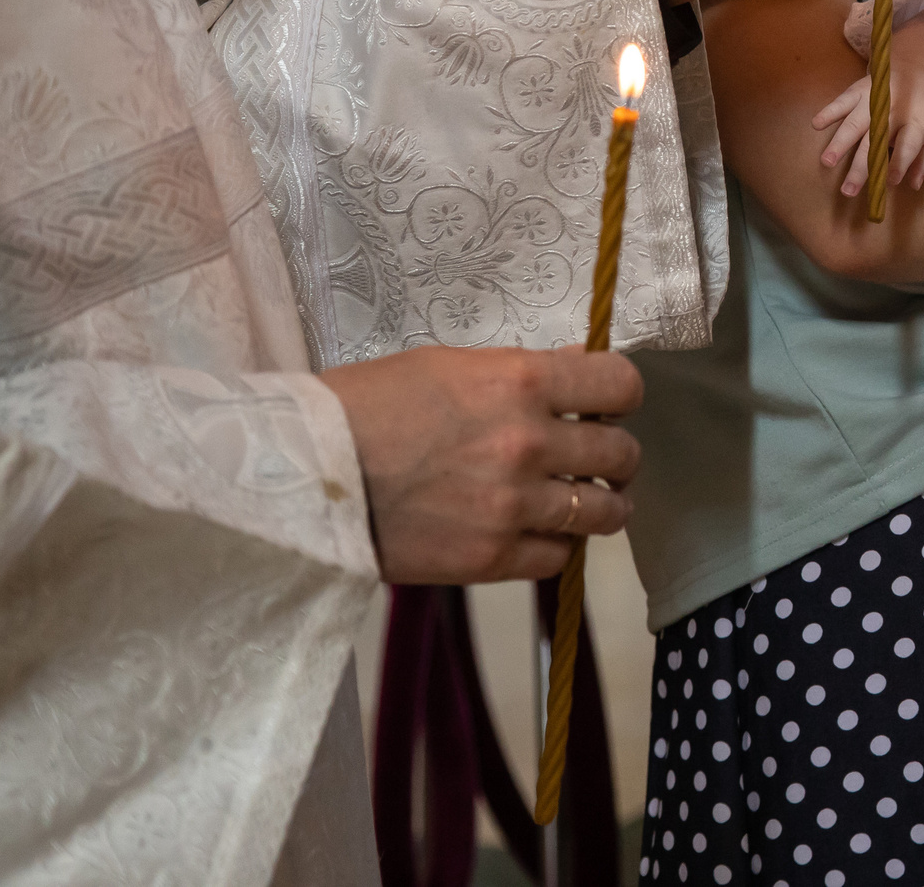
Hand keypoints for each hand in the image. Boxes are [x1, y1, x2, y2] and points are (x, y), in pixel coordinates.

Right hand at [320, 344, 643, 583]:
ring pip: (602, 512)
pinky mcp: (490, 559)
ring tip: (585, 501)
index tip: (606, 405)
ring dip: (601, 504)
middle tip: (596, 457)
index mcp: (521, 383)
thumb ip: (521, 372)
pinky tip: (539, 533)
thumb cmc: (367, 404)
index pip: (619, 386)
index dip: (619, 396)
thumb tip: (577, 370)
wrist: (303, 473)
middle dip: (615, 454)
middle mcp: (529, 444)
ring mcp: (513, 507)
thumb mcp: (447, 366)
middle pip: (620, 454)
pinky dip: (557, 545)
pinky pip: (558, 558)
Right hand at [814, 63, 923, 195]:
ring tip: (827, 162)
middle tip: (848, 190)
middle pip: (876, 140)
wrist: (918, 68)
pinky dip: (829, 112)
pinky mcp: (859, 90)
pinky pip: (842, 102)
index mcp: (917, 122)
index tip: (890, 181)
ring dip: (840, 143)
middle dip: (861, 166)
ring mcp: (874, 99)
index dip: (900, 163)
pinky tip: (816, 124)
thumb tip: (912, 185)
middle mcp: (894, 111)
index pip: (909, 145)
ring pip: (855, 123)